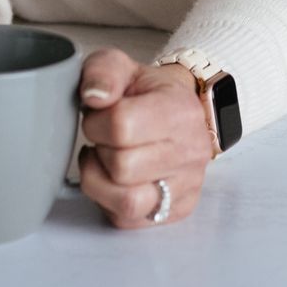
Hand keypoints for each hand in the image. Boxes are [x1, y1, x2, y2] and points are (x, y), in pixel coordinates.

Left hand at [76, 48, 214, 229]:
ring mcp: (187, 185)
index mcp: (180, 110)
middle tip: (105, 140)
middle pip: (122, 167)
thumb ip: (103, 71)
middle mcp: (192, 151)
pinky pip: (128, 220)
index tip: (99, 116)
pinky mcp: (176, 210)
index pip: (121, 125)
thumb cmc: (147, 93)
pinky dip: (110, 201)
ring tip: (106, 162)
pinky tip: (115, 179)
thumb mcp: (122, 67)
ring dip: (102, 182)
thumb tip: (94, 97)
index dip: (96, 122)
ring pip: (127, 202)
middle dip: (101, 151)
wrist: (179, 112)